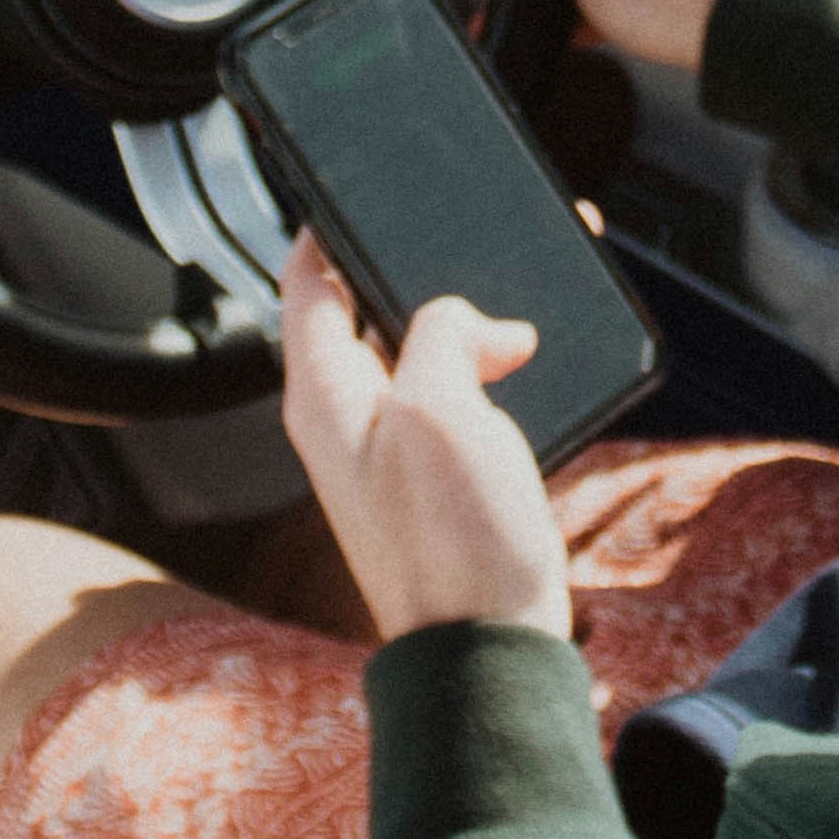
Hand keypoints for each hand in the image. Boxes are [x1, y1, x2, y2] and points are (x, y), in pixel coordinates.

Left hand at [277, 233, 574, 645]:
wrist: (488, 651)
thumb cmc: (453, 542)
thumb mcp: (438, 408)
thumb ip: (439, 334)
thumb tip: (469, 323)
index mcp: (324, 394)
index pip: (305, 287)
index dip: (326, 230)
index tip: (349, 187)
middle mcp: (349, 419)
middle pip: (371, 314)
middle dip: (420, 270)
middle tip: (466, 230)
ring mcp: (394, 451)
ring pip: (424, 352)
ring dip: (468, 318)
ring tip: (521, 294)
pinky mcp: (439, 478)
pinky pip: (457, 396)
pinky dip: (489, 365)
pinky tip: (533, 359)